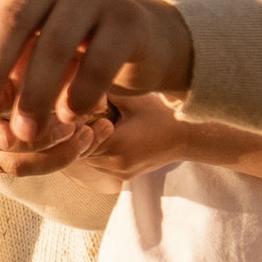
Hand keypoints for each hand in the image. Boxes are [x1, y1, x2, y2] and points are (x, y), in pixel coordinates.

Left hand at [0, 0, 192, 151]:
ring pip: (55, 45)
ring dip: (36, 94)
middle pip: (13, 21)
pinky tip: (71, 114)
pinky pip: (98, 59)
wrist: (134, 45)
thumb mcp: (13, 76)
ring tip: (25, 132)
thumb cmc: (57, 54)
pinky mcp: (125, 18)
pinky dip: (79, 92)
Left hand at [80, 92, 195, 182]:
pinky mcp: (124, 176)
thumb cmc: (160, 114)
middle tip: (82, 117)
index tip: (80, 110)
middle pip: (81, 152)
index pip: (79, 138)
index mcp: (116, 145)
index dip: (76, 124)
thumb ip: (105, 94)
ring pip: (89, 160)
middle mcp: (115, 164)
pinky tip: (106, 137)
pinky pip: (100, 166)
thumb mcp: (133, 99)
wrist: (186, 138)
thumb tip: (82, 85)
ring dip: (88, 145)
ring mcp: (120, 173)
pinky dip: (98, 152)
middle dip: (80, 135)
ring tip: (94, 126)